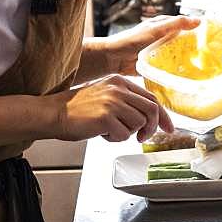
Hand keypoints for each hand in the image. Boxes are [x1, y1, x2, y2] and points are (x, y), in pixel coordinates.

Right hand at [54, 74, 173, 142]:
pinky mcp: (105, 117)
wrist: (53, 113)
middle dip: (151, 128)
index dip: (163, 115)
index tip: (168, 128)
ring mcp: (112, 102)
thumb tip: (149, 119)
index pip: (151, 97)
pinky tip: (101, 133)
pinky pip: (123, 134)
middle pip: (151, 110)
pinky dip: (114, 139)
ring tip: (109, 131)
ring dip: (127, 133)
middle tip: (142, 138)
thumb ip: (126, 102)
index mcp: (120, 82)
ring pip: (138, 123)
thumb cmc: (78, 109)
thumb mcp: (106, 96)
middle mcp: (118, 89)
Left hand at [84, 15, 200, 75]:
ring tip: (202, 68)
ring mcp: (160, 52)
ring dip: (187, 60)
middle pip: (184, 42)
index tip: (212, 38)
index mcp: (164, 26)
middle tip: (210, 57)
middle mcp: (164, 38)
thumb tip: (198, 20)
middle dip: (195, 48)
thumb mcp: (156, 29)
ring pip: (179, 55)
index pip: (186, 26)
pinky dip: (178, 70)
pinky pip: (170, 67)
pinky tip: (186, 77)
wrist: (113, 59)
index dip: (198, 31)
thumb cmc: (132, 40)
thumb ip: (175, 24)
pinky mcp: (157, 65)